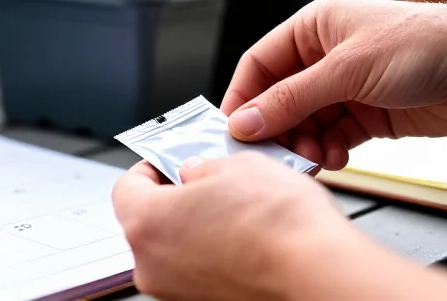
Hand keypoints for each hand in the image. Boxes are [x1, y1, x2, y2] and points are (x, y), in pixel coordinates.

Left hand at [112, 152, 354, 300]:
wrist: (318, 272)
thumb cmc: (278, 224)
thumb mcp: (236, 164)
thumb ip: (203, 166)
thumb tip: (197, 171)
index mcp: (145, 223)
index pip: (127, 186)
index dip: (152, 166)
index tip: (171, 159)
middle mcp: (152, 265)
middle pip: (150, 220)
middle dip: (177, 196)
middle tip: (210, 179)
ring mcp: (178, 292)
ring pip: (176, 247)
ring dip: (198, 225)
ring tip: (237, 206)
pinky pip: (199, 269)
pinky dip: (216, 251)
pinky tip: (246, 235)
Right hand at [220, 0, 446, 169]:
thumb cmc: (424, 45)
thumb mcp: (346, 71)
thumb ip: (291, 100)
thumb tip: (244, 122)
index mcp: (313, 27)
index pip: (259, 64)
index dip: (243, 97)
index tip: (233, 131)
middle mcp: (326, 55)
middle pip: (280, 98)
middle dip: (277, 128)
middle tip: (277, 155)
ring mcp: (347, 86)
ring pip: (305, 122)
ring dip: (304, 143)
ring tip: (314, 157)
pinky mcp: (369, 115)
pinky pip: (332, 137)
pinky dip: (329, 150)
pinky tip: (337, 158)